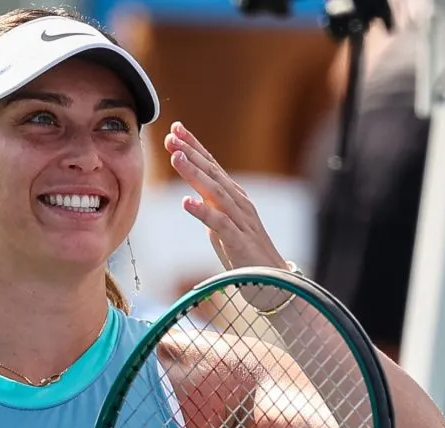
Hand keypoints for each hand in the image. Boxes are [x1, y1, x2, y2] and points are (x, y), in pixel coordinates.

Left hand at [165, 121, 291, 311]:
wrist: (273, 281)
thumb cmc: (245, 252)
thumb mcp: (223, 225)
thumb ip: (212, 207)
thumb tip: (194, 194)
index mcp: (233, 197)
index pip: (212, 166)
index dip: (195, 147)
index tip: (176, 129)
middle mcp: (238, 202)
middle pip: (212, 172)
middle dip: (191, 153)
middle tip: (171, 136)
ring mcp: (240, 220)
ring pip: (215, 192)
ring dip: (195, 174)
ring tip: (176, 158)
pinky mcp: (239, 240)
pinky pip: (219, 224)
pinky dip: (203, 212)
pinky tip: (186, 203)